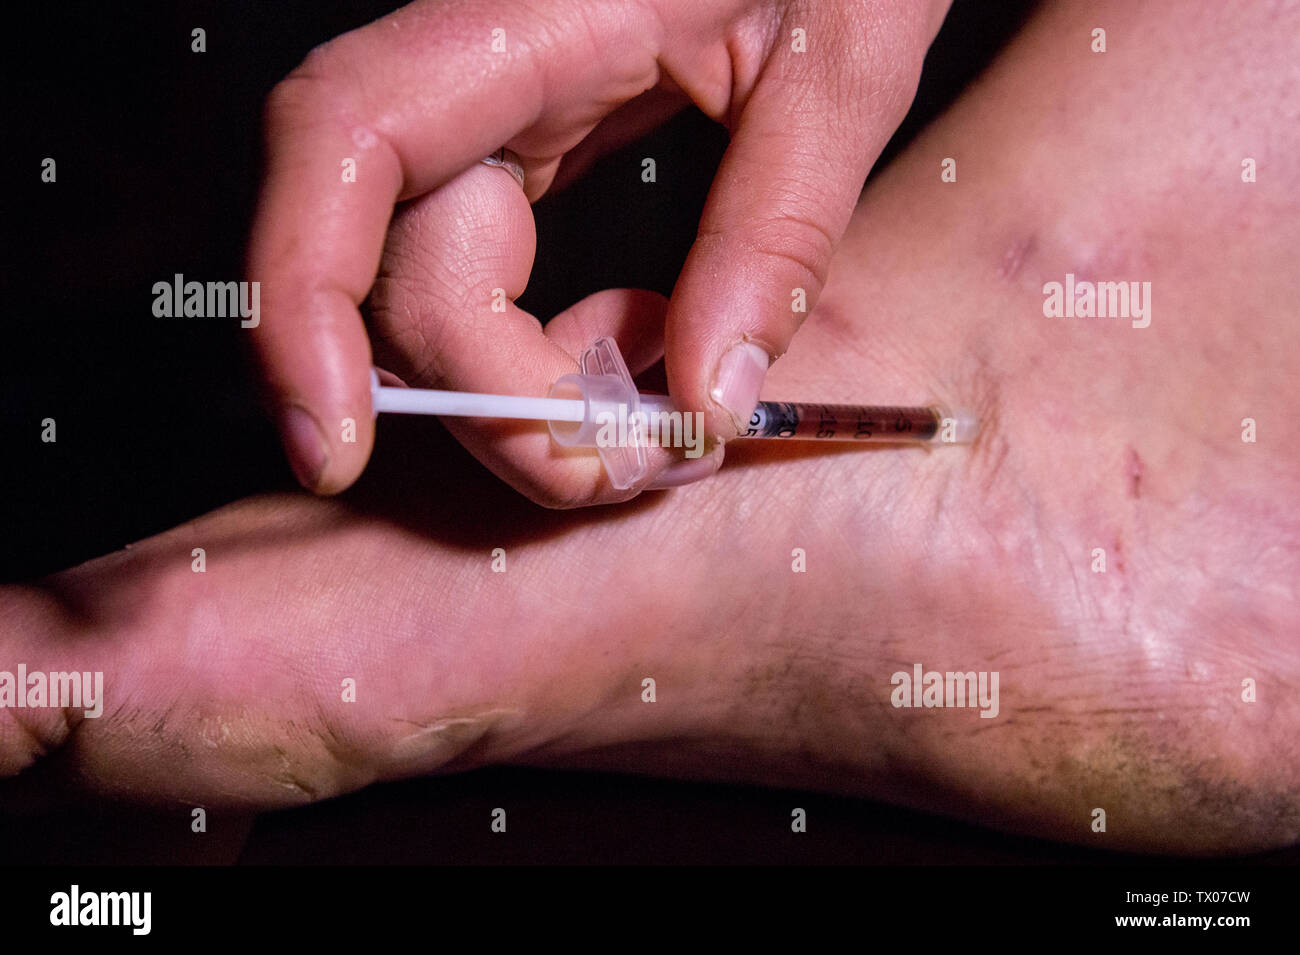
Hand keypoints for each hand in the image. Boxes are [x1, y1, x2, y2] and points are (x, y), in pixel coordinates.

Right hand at [246, 0, 950, 503]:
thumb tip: (706, 401)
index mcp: (530, 12)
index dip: (299, 300)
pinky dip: (548, 354)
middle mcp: (474, 67)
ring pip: (432, 296)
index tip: (335, 450)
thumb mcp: (842, 67)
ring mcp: (488, 116)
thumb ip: (778, 231)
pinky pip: (485, 280)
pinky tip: (642, 343)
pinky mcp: (520, 148)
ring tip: (669, 399)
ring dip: (530, 393)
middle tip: (638, 464)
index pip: (343, 139)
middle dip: (497, 404)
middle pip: (397, 272)